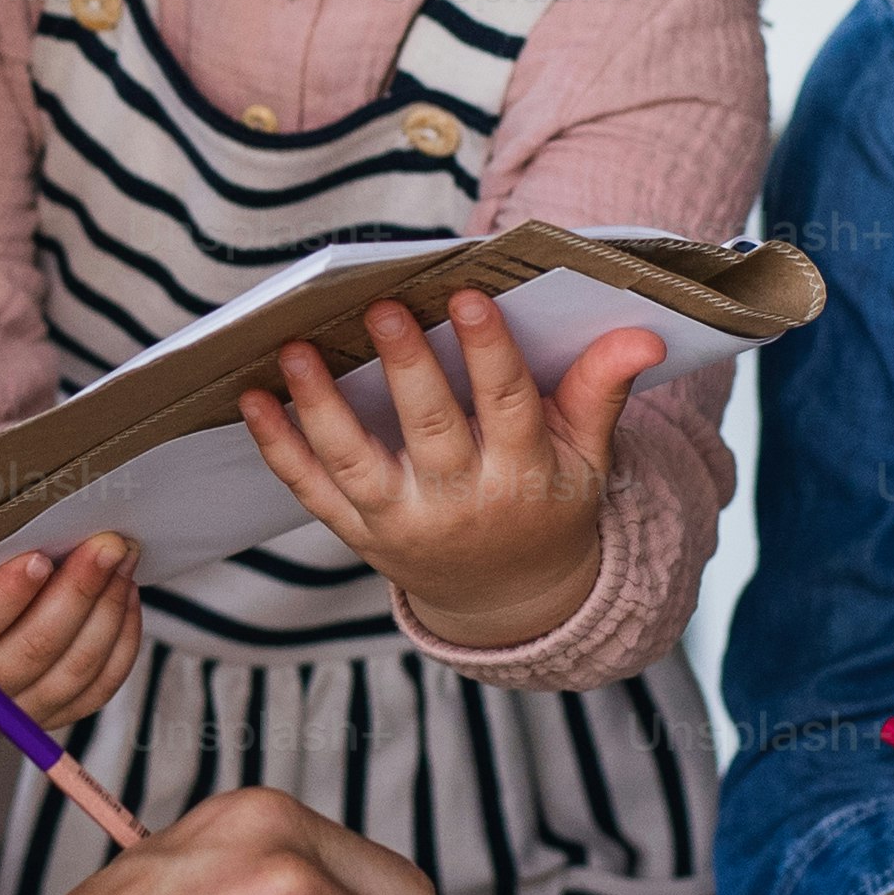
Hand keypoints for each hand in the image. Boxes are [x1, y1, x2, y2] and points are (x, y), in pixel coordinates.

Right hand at [0, 532, 139, 733]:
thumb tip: (26, 509)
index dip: (4, 597)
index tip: (38, 559)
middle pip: (30, 652)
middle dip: (77, 593)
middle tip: (107, 544)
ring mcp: (7, 710)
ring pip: (71, 672)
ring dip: (107, 611)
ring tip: (122, 560)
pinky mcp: (47, 714)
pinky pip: (96, 689)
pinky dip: (120, 642)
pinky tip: (125, 596)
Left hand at [236, 293, 658, 648]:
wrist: (511, 598)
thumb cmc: (549, 503)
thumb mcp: (588, 457)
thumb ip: (601, 392)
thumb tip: (642, 335)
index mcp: (525, 478)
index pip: (508, 408)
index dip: (490, 353)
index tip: (469, 295)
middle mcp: (461, 505)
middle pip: (430, 432)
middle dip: (406, 369)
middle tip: (383, 308)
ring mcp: (403, 524)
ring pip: (356, 464)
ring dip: (320, 407)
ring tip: (296, 349)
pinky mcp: (359, 534)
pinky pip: (312, 492)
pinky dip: (278, 449)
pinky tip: (252, 399)